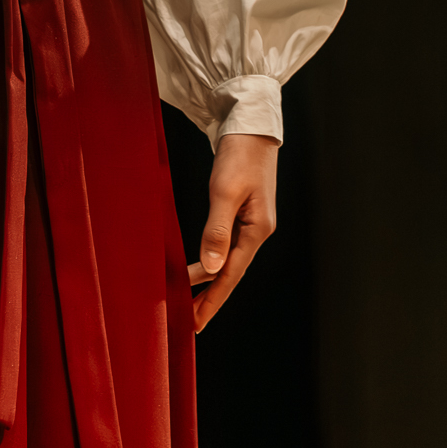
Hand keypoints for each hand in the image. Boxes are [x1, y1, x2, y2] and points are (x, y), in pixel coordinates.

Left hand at [187, 133, 277, 332]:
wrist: (251, 124)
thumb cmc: (240, 154)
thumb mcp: (226, 191)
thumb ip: (218, 230)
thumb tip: (212, 269)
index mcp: (257, 230)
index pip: (230, 275)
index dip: (211, 300)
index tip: (194, 323)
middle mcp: (257, 230)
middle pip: (231, 273)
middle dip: (210, 298)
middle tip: (189, 323)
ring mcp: (251, 221)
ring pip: (228, 260)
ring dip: (210, 282)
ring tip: (190, 301)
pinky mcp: (243, 210)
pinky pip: (225, 244)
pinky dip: (212, 260)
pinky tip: (200, 266)